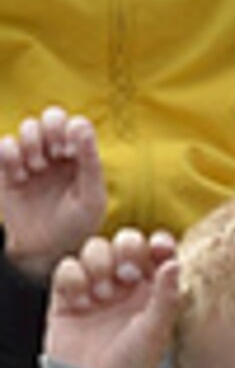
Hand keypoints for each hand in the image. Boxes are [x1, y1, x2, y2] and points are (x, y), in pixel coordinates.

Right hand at [0, 107, 106, 282]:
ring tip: (38, 169)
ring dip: (33, 144)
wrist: (46, 250)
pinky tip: (20, 177)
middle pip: (50, 117)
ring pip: (28, 127)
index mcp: (82, 157)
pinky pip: (4, 145)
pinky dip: (10, 155)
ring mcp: (32, 160)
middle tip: (56, 154)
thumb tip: (81, 124)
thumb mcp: (92, 196)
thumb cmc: (77, 225)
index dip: (71, 130)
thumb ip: (90, 161)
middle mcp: (57, 153)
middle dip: (51, 130)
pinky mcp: (7, 170)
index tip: (70, 153)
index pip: (75, 123)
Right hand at [46, 230, 178, 367]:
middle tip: (127, 275)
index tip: (159, 246)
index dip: (158, 242)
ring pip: (95, 248)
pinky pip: (67, 267)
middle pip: (125, 242)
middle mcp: (126, 282)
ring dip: (98, 264)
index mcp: (153, 287)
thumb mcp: (157, 330)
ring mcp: (96, 286)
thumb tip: (174, 263)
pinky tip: (80, 301)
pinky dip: (72, 278)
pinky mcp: (67, 295)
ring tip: (102, 295)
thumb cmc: (132, 364)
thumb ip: (167, 295)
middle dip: (126, 250)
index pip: (157, 250)